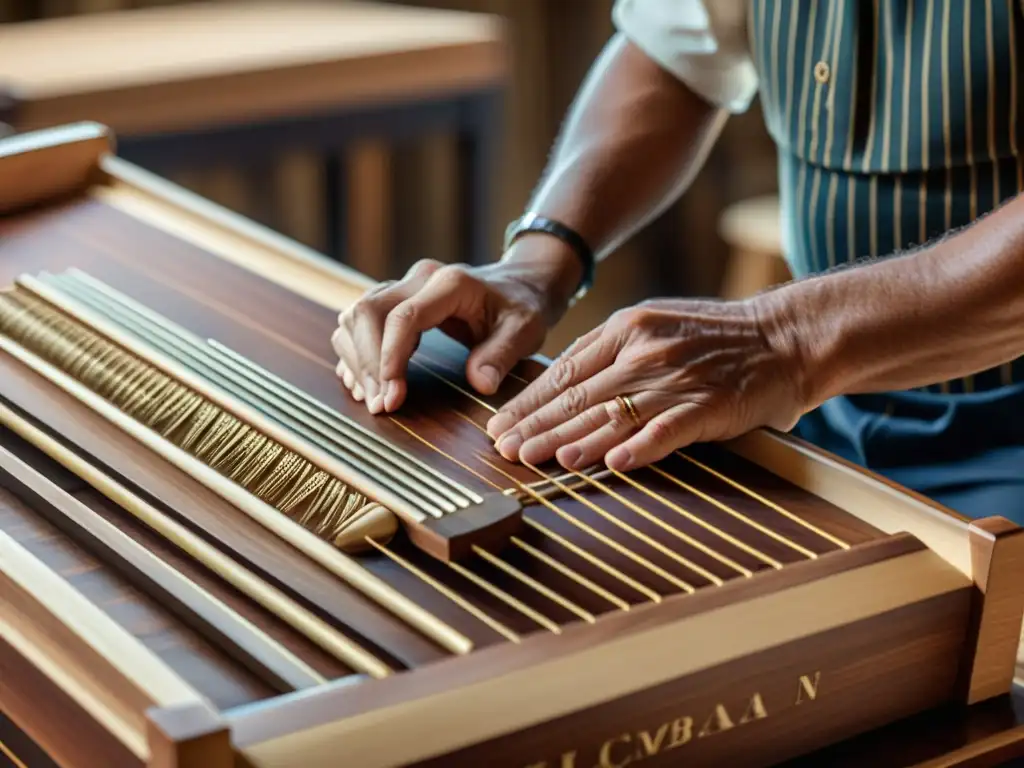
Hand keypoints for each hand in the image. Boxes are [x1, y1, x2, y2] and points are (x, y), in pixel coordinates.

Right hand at [331, 242, 579, 413]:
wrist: (520, 286)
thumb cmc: (523, 307)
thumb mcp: (525, 330)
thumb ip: (502, 354)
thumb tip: (481, 383)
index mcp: (449, 282)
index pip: (403, 316)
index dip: (389, 357)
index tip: (392, 397)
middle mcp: (418, 279)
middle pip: (368, 311)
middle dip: (367, 363)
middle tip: (380, 406)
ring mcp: (402, 287)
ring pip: (356, 316)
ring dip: (357, 360)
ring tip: (374, 399)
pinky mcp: (395, 302)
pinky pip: (359, 323)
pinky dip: (356, 354)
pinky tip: (367, 384)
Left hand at [484, 296, 807, 471]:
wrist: (786, 336)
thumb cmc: (716, 336)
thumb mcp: (655, 325)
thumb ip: (611, 350)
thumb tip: (562, 381)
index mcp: (626, 328)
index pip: (565, 371)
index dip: (529, 402)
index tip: (500, 425)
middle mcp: (644, 350)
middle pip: (580, 395)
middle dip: (537, 426)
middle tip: (506, 450)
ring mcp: (676, 377)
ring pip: (614, 413)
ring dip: (574, 440)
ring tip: (542, 458)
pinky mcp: (709, 404)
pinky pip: (668, 428)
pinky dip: (641, 447)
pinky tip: (614, 464)